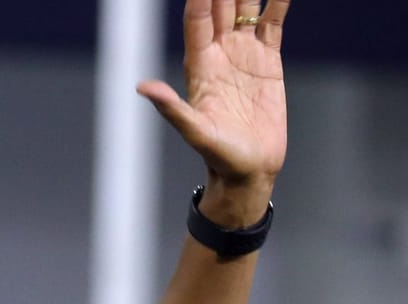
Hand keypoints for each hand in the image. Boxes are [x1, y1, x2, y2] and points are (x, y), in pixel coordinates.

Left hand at [139, 0, 288, 204]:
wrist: (249, 169)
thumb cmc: (218, 155)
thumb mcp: (195, 132)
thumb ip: (172, 108)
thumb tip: (143, 87)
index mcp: (200, 67)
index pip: (198, 21)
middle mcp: (220, 54)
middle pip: (220, 8)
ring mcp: (244, 54)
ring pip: (245, 9)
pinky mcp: (268, 60)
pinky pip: (273, 23)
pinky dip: (277, 2)